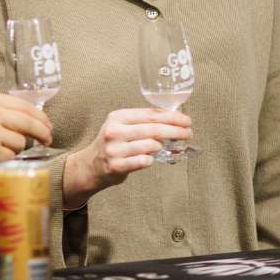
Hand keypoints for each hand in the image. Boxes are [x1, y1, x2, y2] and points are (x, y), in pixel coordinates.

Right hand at [0, 91, 52, 166]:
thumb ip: (1, 108)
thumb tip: (32, 118)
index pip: (24, 105)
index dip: (40, 116)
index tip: (47, 124)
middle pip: (29, 122)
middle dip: (43, 132)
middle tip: (47, 139)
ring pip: (21, 141)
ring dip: (16, 148)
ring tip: (2, 149)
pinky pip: (11, 156)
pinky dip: (7, 159)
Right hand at [62, 108, 191, 208]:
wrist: (90, 166)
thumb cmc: (113, 144)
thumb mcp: (122, 126)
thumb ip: (143, 122)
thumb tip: (174, 118)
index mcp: (118, 117)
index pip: (151, 114)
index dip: (172, 117)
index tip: (186, 120)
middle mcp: (115, 131)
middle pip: (153, 128)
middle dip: (175, 130)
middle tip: (188, 133)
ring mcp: (115, 149)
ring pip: (150, 145)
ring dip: (162, 146)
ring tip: (164, 147)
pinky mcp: (116, 165)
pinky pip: (143, 161)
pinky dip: (150, 160)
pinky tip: (150, 159)